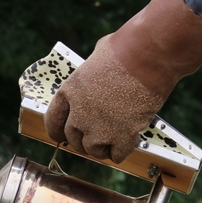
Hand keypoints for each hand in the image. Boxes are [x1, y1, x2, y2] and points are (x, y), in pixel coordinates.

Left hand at [44, 37, 162, 163]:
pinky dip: (121, 151)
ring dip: (101, 148)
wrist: (148, 55)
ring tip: (111, 142)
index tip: (62, 136)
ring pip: (93, 151)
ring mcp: (99, 127)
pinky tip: (127, 143)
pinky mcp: (122, 135)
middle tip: (95, 137)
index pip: (53, 122)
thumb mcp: (96, 56)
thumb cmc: (125, 48)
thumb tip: (96, 68)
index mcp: (68, 92)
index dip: (58, 131)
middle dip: (83, 140)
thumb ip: (91, 71)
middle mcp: (79, 114)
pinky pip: (117, 155)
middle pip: (73, 140)